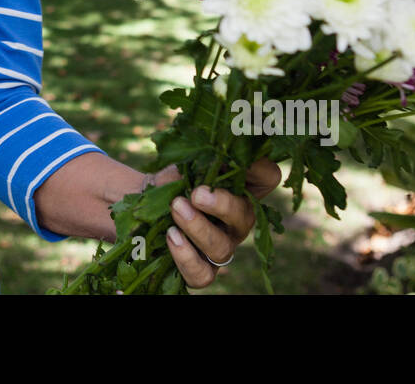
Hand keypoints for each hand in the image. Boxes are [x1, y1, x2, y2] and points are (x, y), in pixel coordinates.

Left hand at [155, 158, 281, 291]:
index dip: (258, 166)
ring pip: (221, 248)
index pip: (268, 176)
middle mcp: (238, 220)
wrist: (147, 203)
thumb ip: (204, 153)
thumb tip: (216, 139)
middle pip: (245, 217)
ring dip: (197, 228)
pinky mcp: (202, 269)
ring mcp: (222, 246)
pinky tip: (171, 236)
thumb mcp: (189, 160)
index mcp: (243, 188)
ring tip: (175, 208)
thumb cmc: (176, 178)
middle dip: (221, 205)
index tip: (235, 158)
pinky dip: (186, 257)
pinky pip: (202, 274)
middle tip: (196, 193)